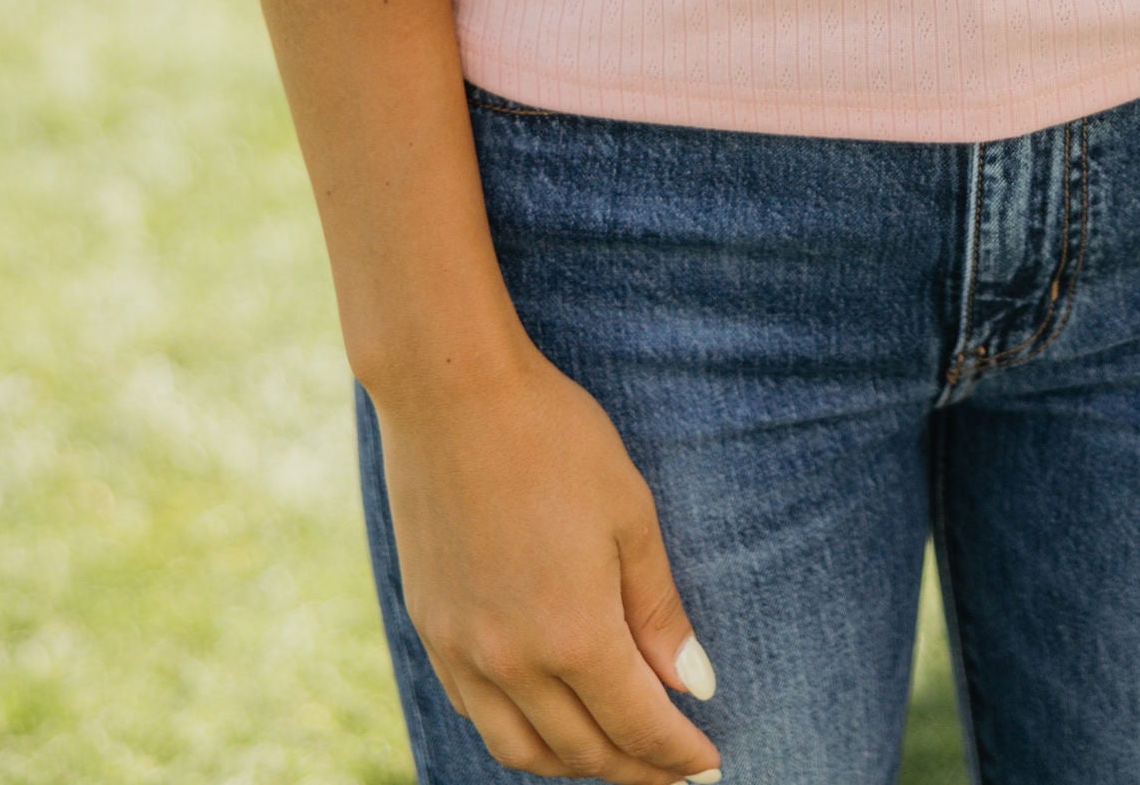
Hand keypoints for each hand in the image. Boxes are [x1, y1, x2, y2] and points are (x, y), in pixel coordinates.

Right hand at [373, 340, 724, 780]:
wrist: (451, 393)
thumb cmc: (554, 439)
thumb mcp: (629, 514)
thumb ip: (659, 611)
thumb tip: (694, 685)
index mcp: (572, 634)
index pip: (636, 726)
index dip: (677, 753)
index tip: (709, 766)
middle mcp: (511, 661)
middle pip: (583, 751)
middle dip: (635, 769)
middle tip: (672, 771)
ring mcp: (462, 652)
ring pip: (521, 751)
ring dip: (574, 763)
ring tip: (614, 754)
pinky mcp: (431, 629)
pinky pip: (477, 714)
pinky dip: (518, 734)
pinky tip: (544, 717)